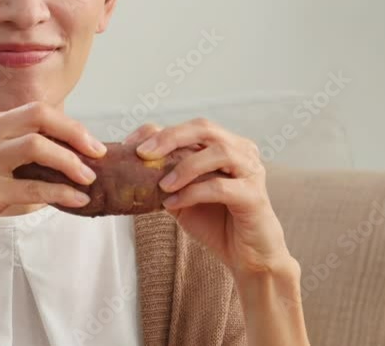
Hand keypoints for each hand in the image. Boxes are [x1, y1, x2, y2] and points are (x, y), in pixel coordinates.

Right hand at [0, 102, 107, 262]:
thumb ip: (13, 150)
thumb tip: (65, 150)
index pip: (34, 111)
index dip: (67, 125)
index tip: (89, 143)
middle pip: (38, 117)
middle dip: (75, 133)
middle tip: (98, 152)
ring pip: (37, 146)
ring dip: (71, 162)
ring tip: (90, 178)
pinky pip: (33, 188)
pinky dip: (61, 193)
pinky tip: (76, 200)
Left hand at [124, 119, 293, 276]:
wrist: (247, 257)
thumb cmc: (216, 223)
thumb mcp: (183, 196)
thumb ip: (165, 178)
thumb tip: (132, 166)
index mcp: (225, 146)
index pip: (190, 127)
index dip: (159, 131)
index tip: (130, 143)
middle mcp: (242, 151)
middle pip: (205, 128)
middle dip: (171, 137)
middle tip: (144, 153)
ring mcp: (251, 172)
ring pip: (218, 152)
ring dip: (184, 166)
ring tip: (163, 185)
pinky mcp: (254, 196)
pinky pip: (221, 187)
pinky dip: (193, 193)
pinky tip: (173, 204)